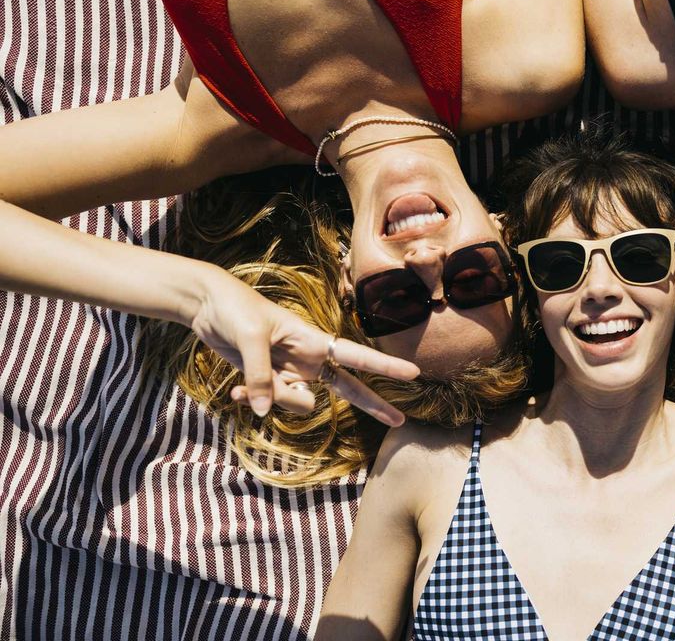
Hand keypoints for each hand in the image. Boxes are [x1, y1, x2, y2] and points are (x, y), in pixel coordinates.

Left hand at [187, 267, 417, 424]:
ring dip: (275, 398)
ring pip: (298, 403)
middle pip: (348, 387)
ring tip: (247, 383)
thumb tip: (265, 412)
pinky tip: (235, 390)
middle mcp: (308, 359)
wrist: (207, 306)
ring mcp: (290, 372)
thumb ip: (260, 377)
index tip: (413, 373)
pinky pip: (271, 403)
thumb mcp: (249, 340)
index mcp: (313, 340)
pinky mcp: (268, 380)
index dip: (384, 366)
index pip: (356, 356)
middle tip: (400, 421)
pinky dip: (252, 399)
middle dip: (373, 403)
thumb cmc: (236, 310)